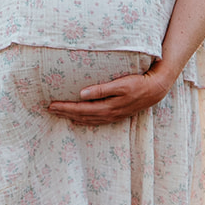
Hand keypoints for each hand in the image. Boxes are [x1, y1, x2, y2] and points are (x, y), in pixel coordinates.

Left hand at [46, 67, 169, 125]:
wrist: (155, 90)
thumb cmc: (138, 84)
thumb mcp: (120, 84)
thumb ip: (101, 89)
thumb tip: (82, 94)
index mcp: (107, 107)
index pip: (80, 109)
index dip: (65, 108)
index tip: (51, 105)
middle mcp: (108, 114)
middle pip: (81, 116)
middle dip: (64, 113)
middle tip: (49, 109)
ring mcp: (112, 116)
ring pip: (87, 120)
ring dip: (72, 117)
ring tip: (59, 114)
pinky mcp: (116, 115)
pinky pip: (95, 121)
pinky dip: (84, 121)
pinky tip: (78, 119)